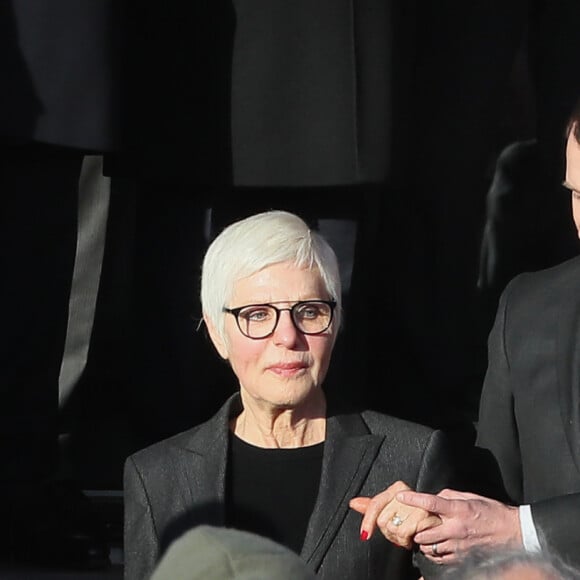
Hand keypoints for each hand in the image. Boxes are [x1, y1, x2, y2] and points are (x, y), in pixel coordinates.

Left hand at [349, 480, 441, 548]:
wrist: (444, 515)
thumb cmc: (415, 511)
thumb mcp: (393, 503)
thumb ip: (374, 505)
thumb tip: (354, 503)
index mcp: (398, 488)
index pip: (376, 504)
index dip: (368, 520)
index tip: (365, 534)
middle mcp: (410, 495)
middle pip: (385, 521)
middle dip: (390, 531)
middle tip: (399, 530)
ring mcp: (424, 509)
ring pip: (399, 532)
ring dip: (402, 539)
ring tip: (408, 534)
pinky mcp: (434, 523)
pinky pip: (415, 540)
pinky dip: (414, 543)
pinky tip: (416, 538)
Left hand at [396, 488, 522, 562]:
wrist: (514, 532)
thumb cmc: (493, 513)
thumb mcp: (471, 497)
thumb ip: (450, 496)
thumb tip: (434, 497)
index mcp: (458, 510)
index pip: (430, 502)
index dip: (413, 499)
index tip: (401, 497)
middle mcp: (456, 529)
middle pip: (425, 531)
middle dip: (415, 529)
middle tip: (411, 525)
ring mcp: (459, 546)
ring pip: (430, 548)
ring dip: (423, 543)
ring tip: (422, 537)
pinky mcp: (463, 558)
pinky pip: (441, 559)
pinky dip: (434, 554)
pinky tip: (434, 549)